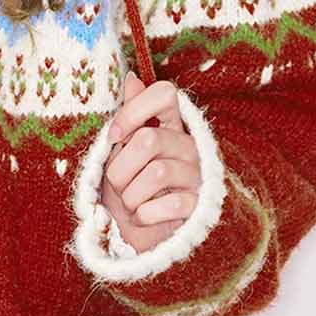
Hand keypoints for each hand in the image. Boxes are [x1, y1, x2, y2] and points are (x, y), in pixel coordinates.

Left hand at [98, 70, 202, 254]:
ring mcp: (198, 175)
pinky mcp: (201, 205)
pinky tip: (144, 217)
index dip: (133, 110)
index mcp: (171, 125)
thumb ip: (130, 118)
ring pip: (156, 173)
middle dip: (120, 168)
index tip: (114, 136)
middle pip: (148, 139)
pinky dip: (145, 215)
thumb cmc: (132, 186)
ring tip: (130, 203)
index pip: (164, 93)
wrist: (148, 238)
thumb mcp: (124, 152)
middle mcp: (189, 145)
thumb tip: (131, 77)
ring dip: (130, 196)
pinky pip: (169, 204)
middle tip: (117, 184)